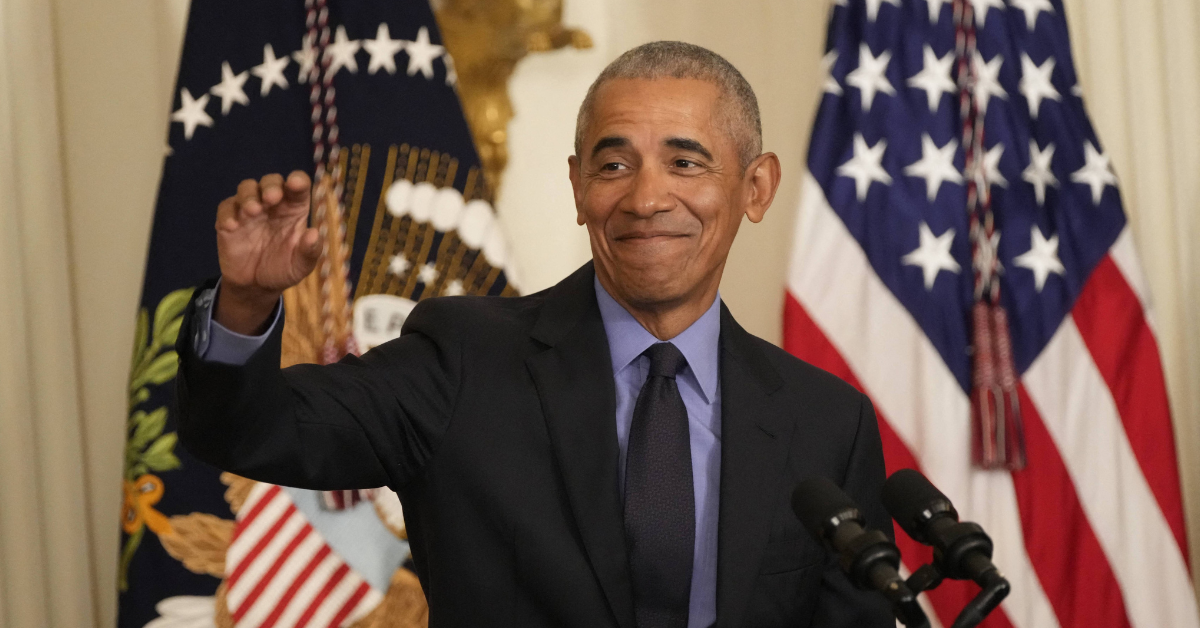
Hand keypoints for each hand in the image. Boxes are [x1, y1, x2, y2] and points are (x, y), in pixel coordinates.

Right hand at [214, 171, 320, 333]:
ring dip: (248, 195)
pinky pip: (226, 208)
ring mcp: (250, 211)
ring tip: (253, 210)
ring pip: (246, 188)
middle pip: (271, 181)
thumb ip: (309, 251)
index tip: (295, 183)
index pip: (298, 186)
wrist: (256, 286)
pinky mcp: (229, 221)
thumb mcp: (301, 265)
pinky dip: (228, 213)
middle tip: (271, 198)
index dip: (297, 180)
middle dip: (271, 185)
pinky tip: (232, 226)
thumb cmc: (284, 269)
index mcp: (294, 209)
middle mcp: (272, 205)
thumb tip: (314, 233)